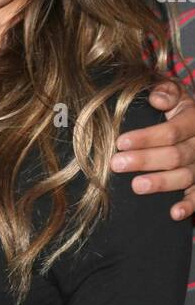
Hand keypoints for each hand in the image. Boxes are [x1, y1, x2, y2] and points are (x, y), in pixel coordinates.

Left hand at [110, 79, 194, 219]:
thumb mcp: (175, 95)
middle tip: (117, 164)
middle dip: (145, 160)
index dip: (146, 138)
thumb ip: (167, 92)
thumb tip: (156, 98)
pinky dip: (189, 207)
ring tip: (136, 186)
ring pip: (185, 177)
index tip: (120, 142)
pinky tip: (174, 213)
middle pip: (176, 155)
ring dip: (161, 183)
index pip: (172, 131)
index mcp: (194, 120)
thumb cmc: (177, 109)